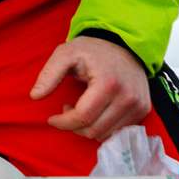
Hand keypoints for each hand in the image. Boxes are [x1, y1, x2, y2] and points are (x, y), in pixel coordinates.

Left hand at [30, 35, 149, 139]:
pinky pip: (118, 132)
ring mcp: (138, 105)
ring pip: (105, 135)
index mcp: (108, 83)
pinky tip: (97, 111)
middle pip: (93, 131)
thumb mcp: (66, 54)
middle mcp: (128, 97)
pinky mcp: (143, 110)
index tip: (52, 117)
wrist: (125, 43)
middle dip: (74, 126)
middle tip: (68, 109)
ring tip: (83, 108)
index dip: (63, 122)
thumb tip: (35, 96)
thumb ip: (49, 74)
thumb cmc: (93, 50)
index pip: (82, 117)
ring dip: (88, 127)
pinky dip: (103, 127)